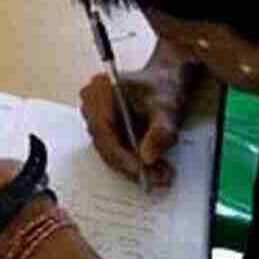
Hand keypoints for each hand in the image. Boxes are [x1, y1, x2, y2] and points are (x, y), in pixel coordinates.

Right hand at [79, 63, 197, 186]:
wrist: (166, 80)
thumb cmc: (164, 87)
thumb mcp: (167, 108)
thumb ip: (159, 131)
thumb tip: (148, 156)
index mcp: (100, 92)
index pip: (104, 133)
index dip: (123, 156)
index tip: (142, 172)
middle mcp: (91, 104)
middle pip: (105, 144)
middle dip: (132, 164)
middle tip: (158, 178)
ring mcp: (95, 115)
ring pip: (110, 149)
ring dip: (134, 164)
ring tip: (160, 173)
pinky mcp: (104, 126)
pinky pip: (114, 148)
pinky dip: (132, 158)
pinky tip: (152, 165)